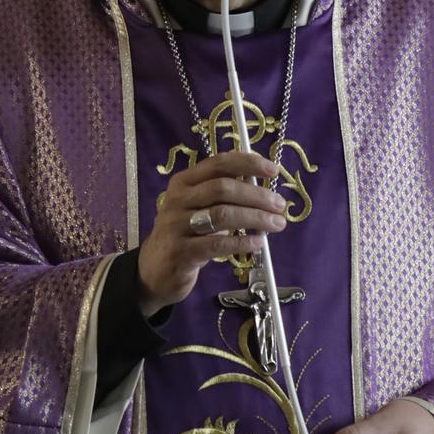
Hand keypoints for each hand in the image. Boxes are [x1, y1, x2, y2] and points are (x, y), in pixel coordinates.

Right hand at [137, 151, 287, 314]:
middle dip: (256, 195)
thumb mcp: (198, 208)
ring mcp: (177, 226)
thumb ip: (223, 195)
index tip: (273, 170)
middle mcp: (178, 199)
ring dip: (255, 218)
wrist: (154, 270)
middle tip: (279, 205)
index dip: (248, 163)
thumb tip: (261, 185)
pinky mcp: (181, 252)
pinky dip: (242, 242)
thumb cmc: (184, 234)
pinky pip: (217, 244)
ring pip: (222, 215)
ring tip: (276, 224)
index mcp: (184, 182)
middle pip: (223, 188)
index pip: (219, 163)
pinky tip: (258, 243)